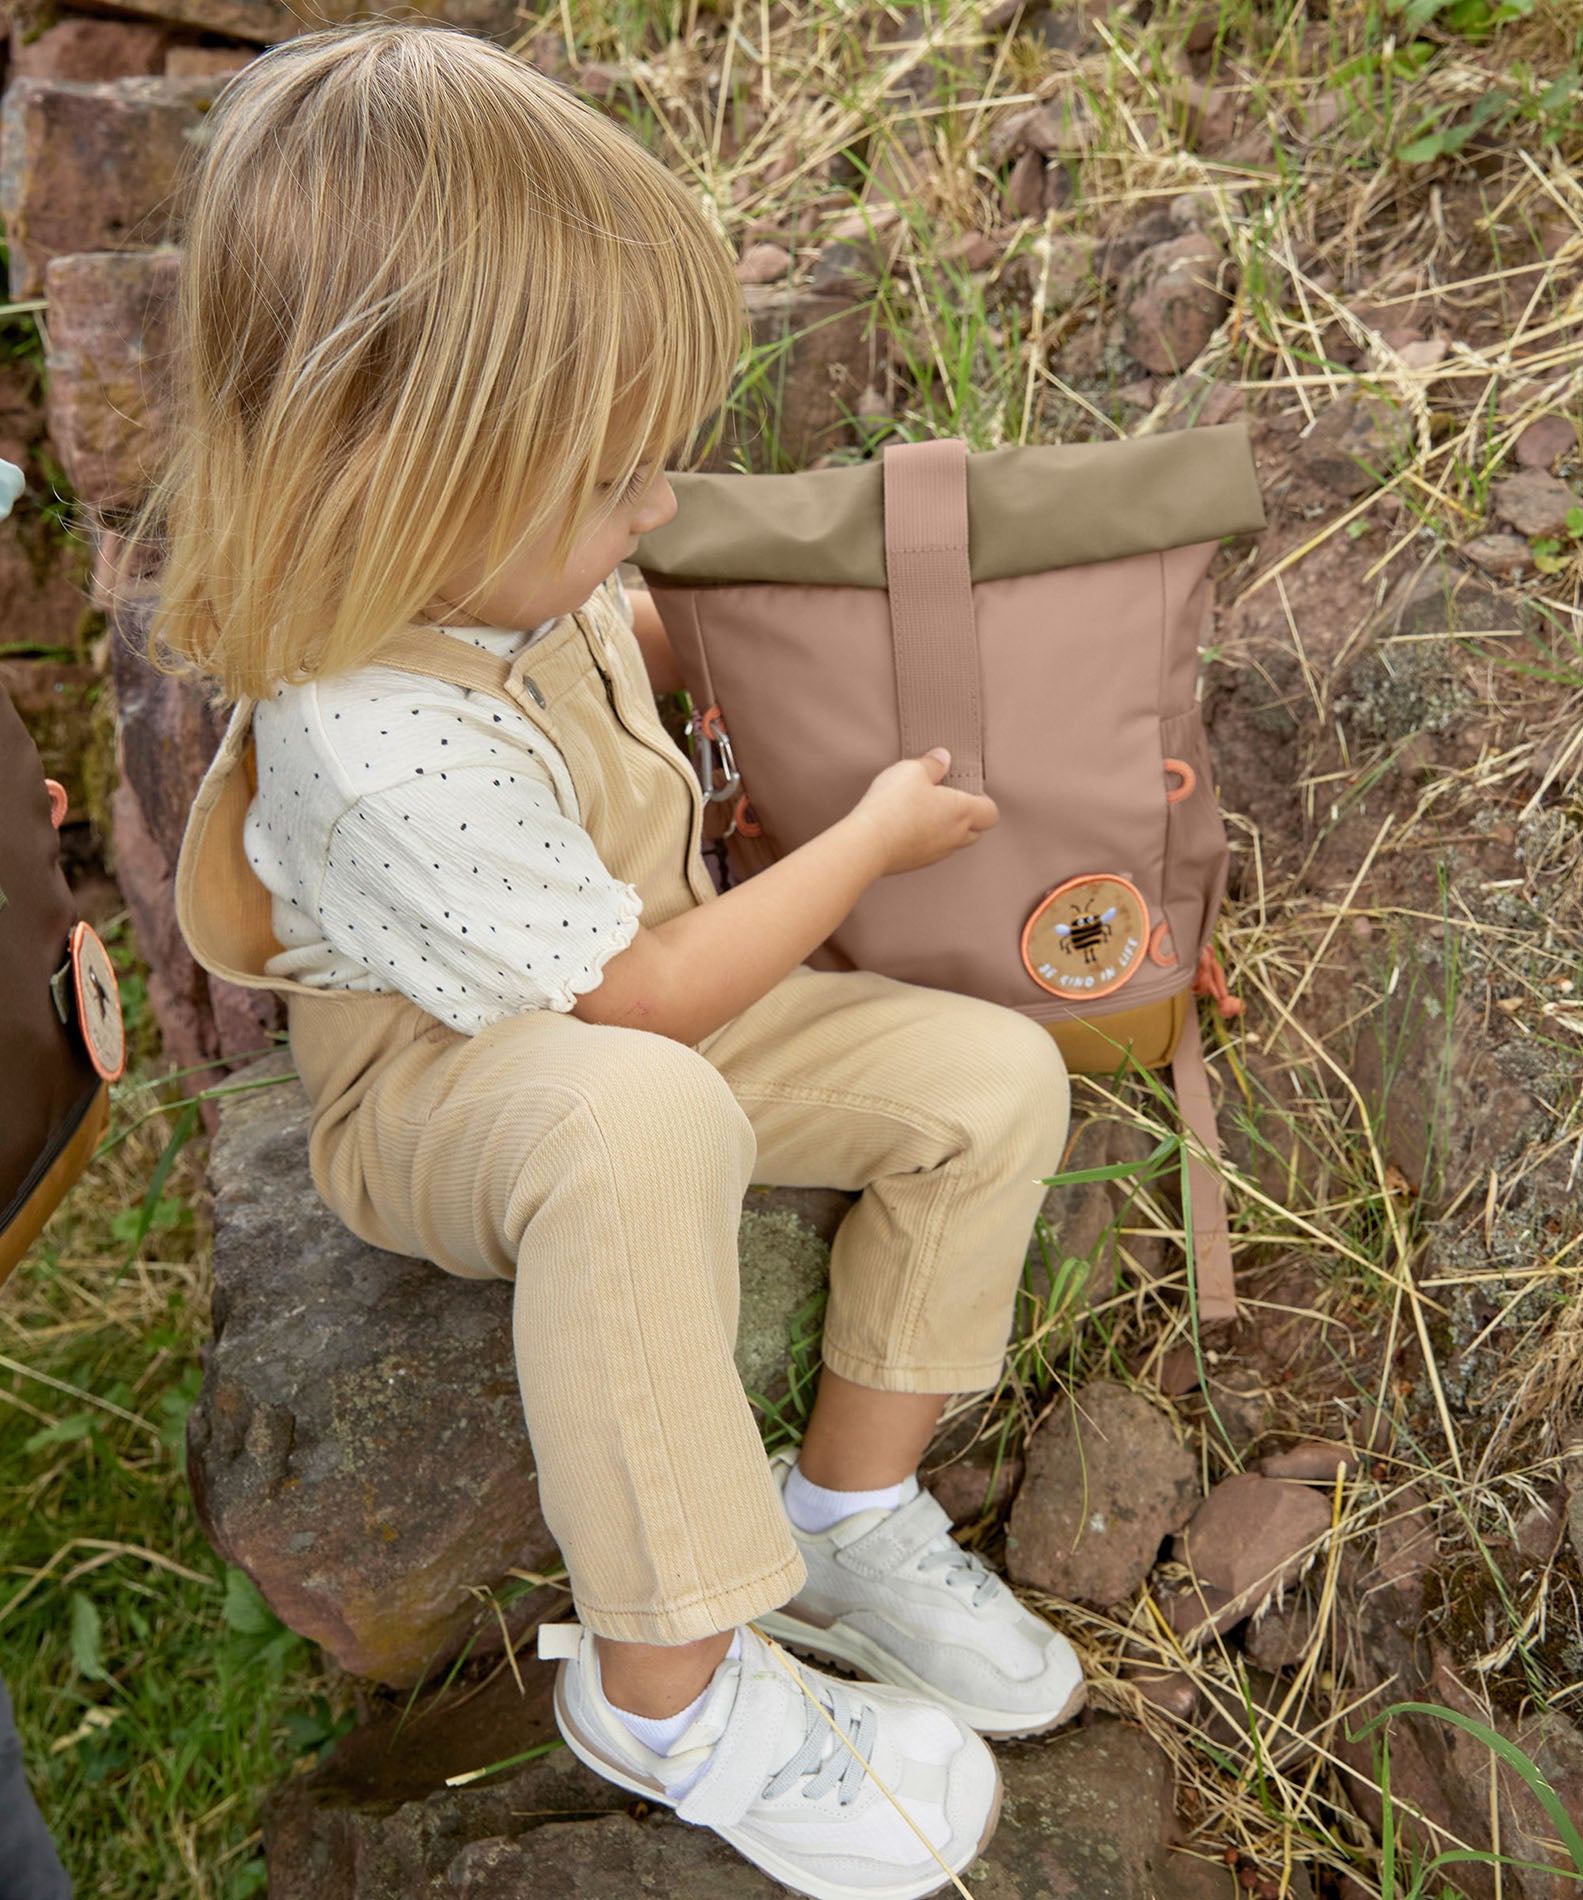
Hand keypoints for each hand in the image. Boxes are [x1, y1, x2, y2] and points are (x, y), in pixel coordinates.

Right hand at [849, 749, 997, 875]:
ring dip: (945, 829)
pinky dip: (924, 840)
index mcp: (962, 812)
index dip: (983, 801)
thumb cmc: (894, 805)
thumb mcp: (912, 770)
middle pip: (975, 832)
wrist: (867, 843)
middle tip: (946, 799)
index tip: (967, 789)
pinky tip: (906, 827)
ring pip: (952, 843)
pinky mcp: (915, 864)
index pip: (990, 813)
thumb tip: (942, 758)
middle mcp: (953, 837)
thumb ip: (932, 764)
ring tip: (923, 812)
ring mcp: (935, 854)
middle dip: (967, 817)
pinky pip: (929, 851)